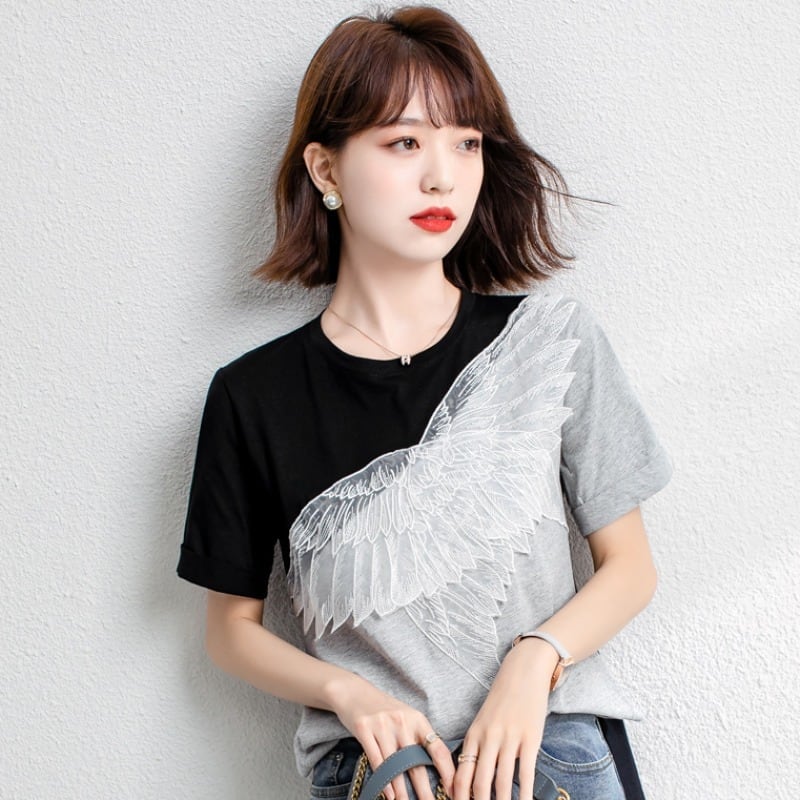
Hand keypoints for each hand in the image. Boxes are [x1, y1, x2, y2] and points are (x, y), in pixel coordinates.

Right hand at [329, 674, 455, 799]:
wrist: (354, 691)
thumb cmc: (383, 709)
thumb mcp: (406, 717)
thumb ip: (418, 738)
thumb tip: (435, 768)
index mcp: (418, 719)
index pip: (437, 749)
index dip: (447, 772)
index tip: (452, 791)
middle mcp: (402, 722)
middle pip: (416, 763)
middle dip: (425, 790)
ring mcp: (383, 725)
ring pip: (395, 766)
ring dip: (402, 792)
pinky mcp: (364, 729)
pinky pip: (376, 761)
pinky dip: (384, 781)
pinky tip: (389, 795)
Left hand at [453, 639, 557, 799]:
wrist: (523, 673)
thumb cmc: (502, 699)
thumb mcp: (483, 721)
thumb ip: (477, 746)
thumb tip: (470, 777)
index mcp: (473, 734)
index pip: (461, 774)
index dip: (459, 797)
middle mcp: (488, 738)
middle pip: (480, 783)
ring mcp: (510, 739)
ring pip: (502, 782)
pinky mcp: (530, 739)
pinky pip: (526, 773)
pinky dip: (525, 794)